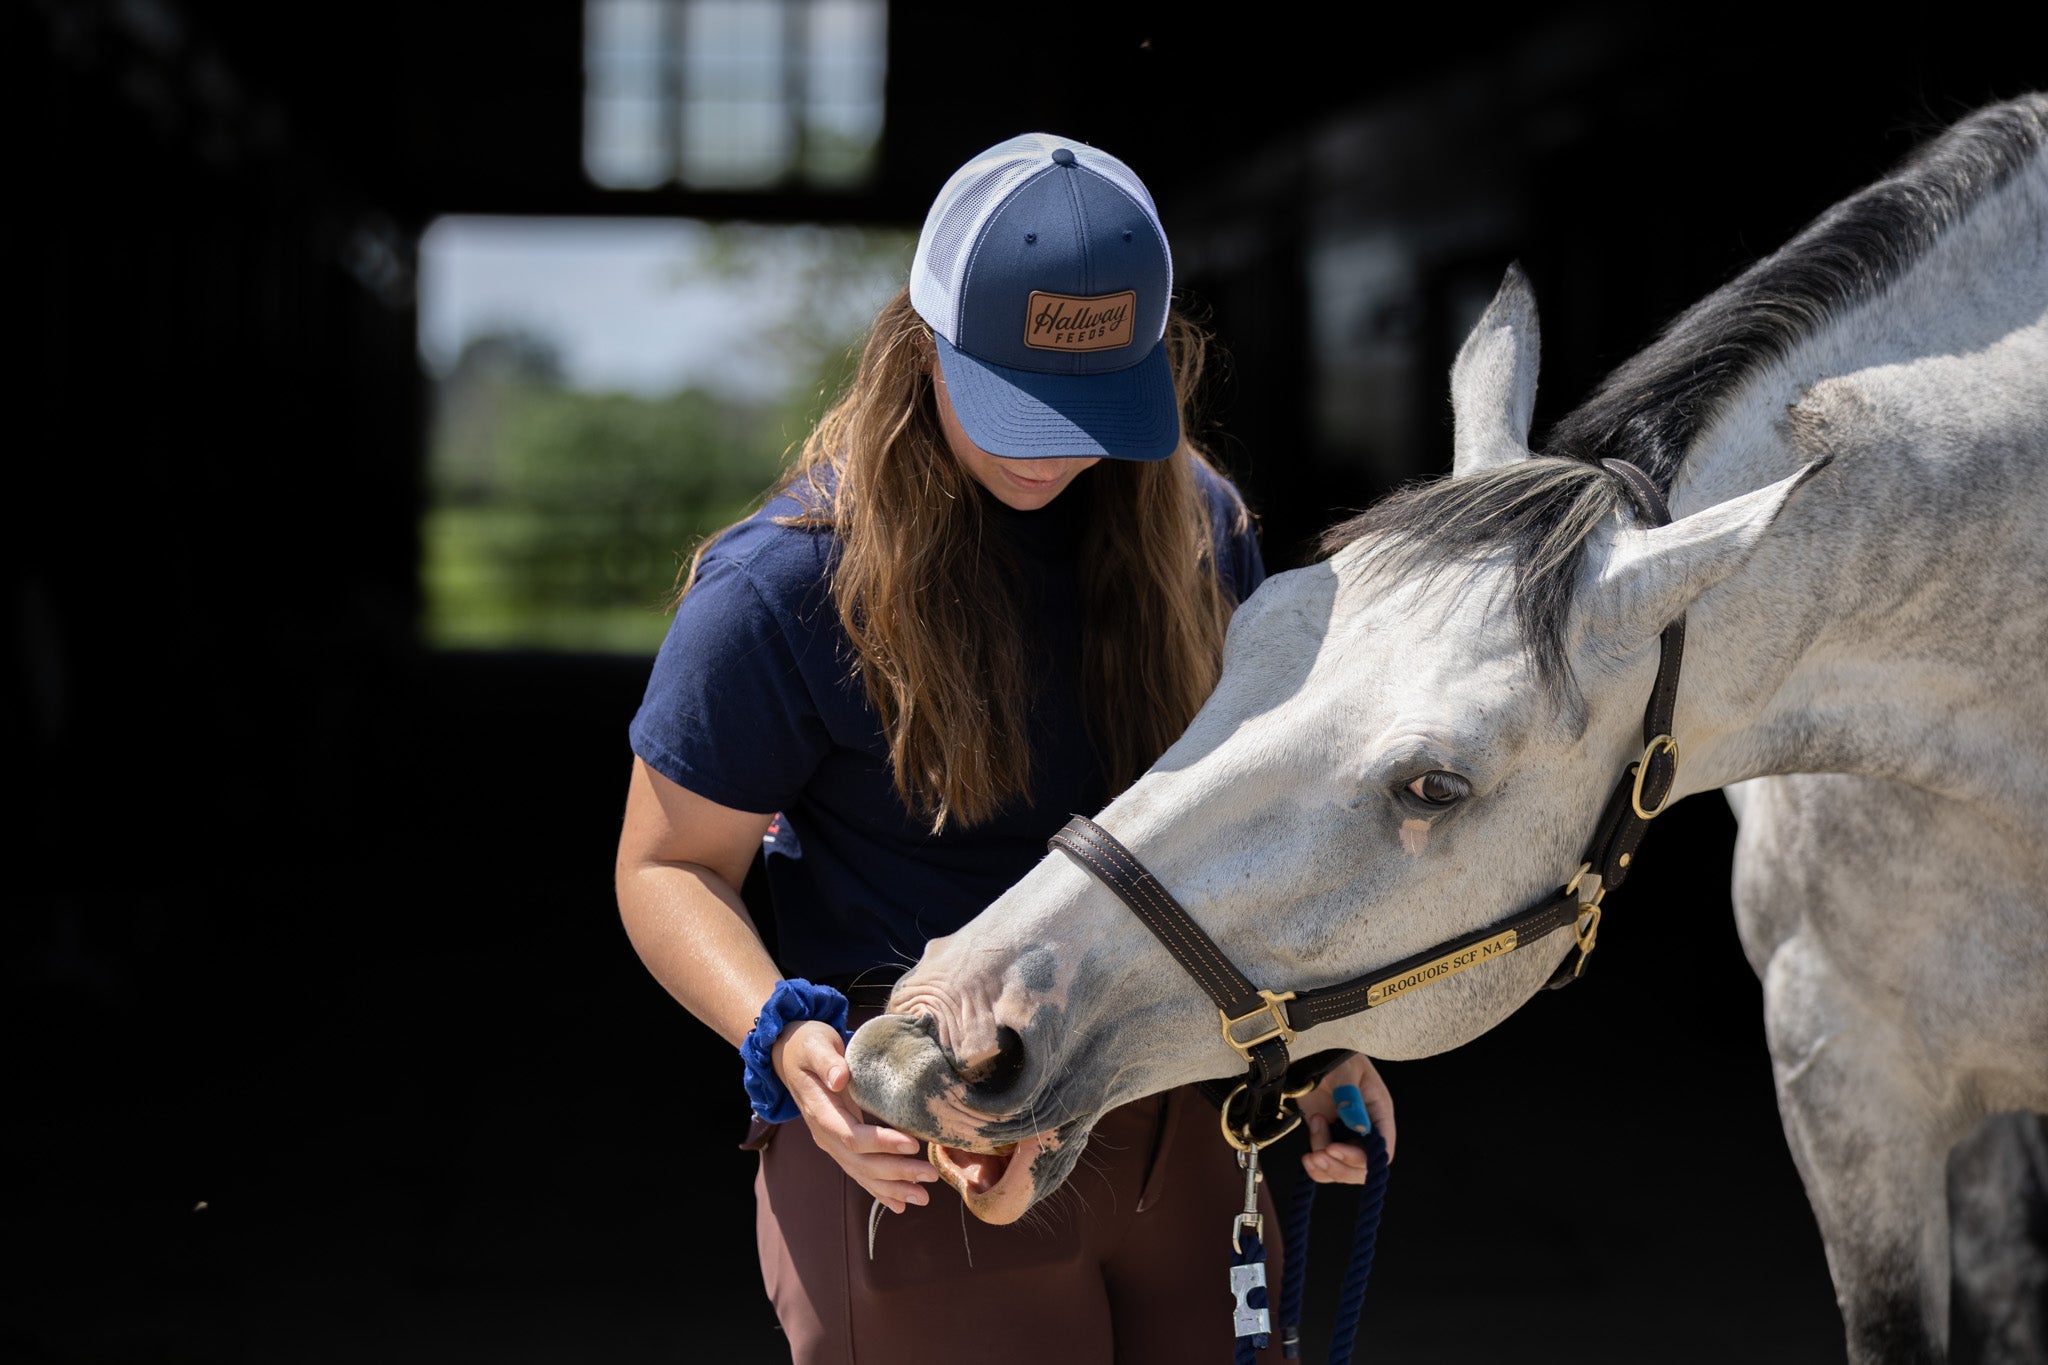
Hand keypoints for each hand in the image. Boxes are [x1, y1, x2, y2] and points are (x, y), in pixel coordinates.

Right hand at [773, 1019, 938, 1212]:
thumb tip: (841, 1078)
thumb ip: (828, 1062)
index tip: (912, 1144)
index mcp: (820, 1111)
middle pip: (861, 1162)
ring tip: (922, 1198)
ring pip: (861, 1173)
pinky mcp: (839, 1143)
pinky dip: (879, 1190)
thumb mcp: (816, 1044)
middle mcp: (824, 1134)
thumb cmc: (808, 1044)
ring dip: (892, 1188)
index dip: (882, 1143)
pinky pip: (859, 1171)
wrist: (789, 1054)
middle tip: (929, 1175)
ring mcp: (830, 1142)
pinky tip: (899, 1204)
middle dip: (896, 1171)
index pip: (852, 1135)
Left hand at [1295, 1053, 1395, 1184]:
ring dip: (1326, 1169)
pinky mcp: (1327, 1139)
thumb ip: (1351, 1099)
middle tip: (1318, 1155)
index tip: (1334, 1148)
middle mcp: (1366, 1129)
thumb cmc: (1334, 1056)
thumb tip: (1361, 1128)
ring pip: (1344, 1170)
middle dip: (1340, 1167)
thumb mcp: (1344, 1072)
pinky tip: (1307, 1159)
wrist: (1310, 1053)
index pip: (1381, 1149)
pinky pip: (1328, 1165)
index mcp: (1378, 1112)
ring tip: (1309, 1154)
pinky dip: (1317, 1170)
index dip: (1361, 1157)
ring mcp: (1346, 1137)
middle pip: (1363, 1167)